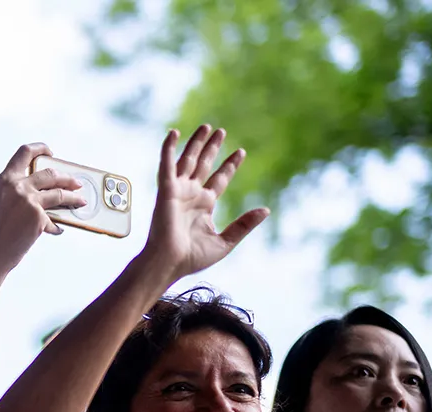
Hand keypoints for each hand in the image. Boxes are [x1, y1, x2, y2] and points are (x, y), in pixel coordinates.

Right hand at [0, 144, 85, 270]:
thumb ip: (9, 191)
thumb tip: (30, 187)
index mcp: (4, 180)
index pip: (25, 153)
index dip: (40, 149)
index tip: (50, 152)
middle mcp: (17, 187)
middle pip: (50, 174)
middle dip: (66, 178)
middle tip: (75, 182)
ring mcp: (28, 201)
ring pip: (59, 193)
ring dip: (72, 197)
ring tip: (79, 201)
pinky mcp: (38, 217)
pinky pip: (54, 219)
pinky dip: (56, 226)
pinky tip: (57, 230)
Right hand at [140, 125, 269, 282]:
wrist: (168, 263)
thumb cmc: (192, 258)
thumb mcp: (225, 242)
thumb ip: (244, 224)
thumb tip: (265, 210)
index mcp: (204, 206)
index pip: (219, 179)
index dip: (229, 166)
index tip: (240, 152)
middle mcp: (191, 195)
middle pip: (204, 165)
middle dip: (212, 148)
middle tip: (221, 131)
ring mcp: (178, 191)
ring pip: (188, 160)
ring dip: (196, 143)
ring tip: (207, 127)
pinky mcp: (166, 190)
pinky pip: (166, 165)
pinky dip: (168, 148)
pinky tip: (174, 133)